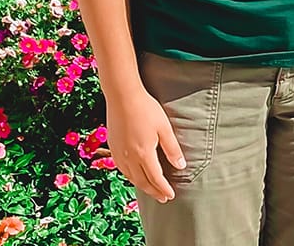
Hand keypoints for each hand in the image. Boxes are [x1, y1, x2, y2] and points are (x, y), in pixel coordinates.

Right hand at [106, 86, 185, 202]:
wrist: (122, 96)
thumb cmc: (145, 109)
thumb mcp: (164, 127)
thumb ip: (172, 148)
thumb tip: (181, 166)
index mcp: (144, 154)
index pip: (156, 178)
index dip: (164, 188)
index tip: (171, 195)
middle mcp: (129, 158)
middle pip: (142, 181)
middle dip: (154, 191)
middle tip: (163, 198)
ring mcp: (119, 153)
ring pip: (131, 177)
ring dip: (142, 186)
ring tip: (150, 189)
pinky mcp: (113, 147)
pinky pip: (122, 169)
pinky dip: (130, 176)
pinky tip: (134, 174)